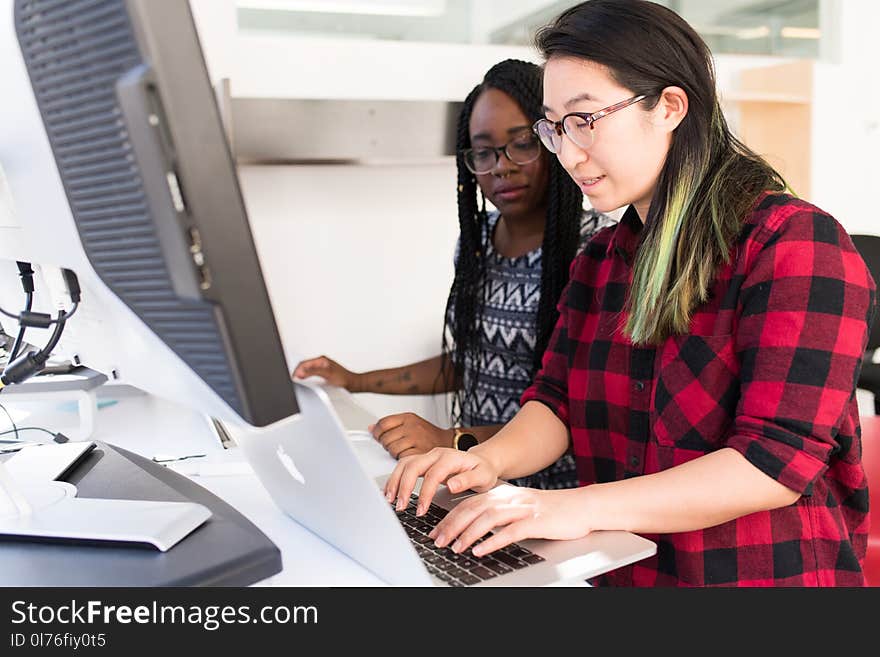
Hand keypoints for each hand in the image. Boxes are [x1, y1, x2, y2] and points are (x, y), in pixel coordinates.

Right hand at [292, 355, 358, 389]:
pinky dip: (306, 378)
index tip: (293, 378)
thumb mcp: (327, 374)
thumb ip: (313, 372)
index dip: (297, 371)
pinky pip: (311, 374)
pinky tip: (306, 382)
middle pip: (304, 366)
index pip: (304, 363)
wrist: (353, 384)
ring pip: (307, 370)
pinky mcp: (323, 373)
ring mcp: (322, 368)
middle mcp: (321, 362)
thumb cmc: (344, 379)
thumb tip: (301, 372)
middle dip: (297, 372)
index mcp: (321, 359)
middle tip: (293, 380)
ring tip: (298, 381)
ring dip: (302, 375)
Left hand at [369, 413, 452, 458]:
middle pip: (385, 438)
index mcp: (408, 418)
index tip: (377, 436)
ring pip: (392, 449)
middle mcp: (411, 427)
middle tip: (394, 446)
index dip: (377, 432)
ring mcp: (416, 439)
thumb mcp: (410, 423)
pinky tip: (408, 456)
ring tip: (402, 451)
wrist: (449, 442)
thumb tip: (371, 428)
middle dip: (386, 445)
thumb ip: (391, 425)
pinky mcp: (419, 452)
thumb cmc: (428, 435)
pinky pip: (401, 458)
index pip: (383, 423)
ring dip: (394, 454)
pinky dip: (402, 460)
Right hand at [383, 447, 498, 514]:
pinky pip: (404, 466)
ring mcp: (428, 457)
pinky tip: (392, 492)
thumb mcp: (483, 477)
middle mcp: (436, 454)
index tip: (421, 510)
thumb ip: (467, 481)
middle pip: (413, 465)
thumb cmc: (483, 471)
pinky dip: (395, 479)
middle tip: (401, 507)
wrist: (482, 462)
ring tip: (390, 500)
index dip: (425, 493)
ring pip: (405, 464)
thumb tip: (451, 486)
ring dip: (395, 481)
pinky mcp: (423, 462)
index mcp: (451, 458)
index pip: (432, 474)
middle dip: (404, 487)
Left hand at [428, 486, 591, 557]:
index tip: (435, 531)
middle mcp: (509, 498)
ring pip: (487, 519)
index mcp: (502, 494)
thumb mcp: (519, 508)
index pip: (468, 504)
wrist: (581, 507)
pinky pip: (508, 532)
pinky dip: (491, 541)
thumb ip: (498, 513)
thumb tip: (474, 527)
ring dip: (467, 534)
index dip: (449, 517)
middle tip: (437, 541)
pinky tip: (480, 551)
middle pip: (472, 509)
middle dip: (451, 526)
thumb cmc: (550, 511)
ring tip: (455, 548)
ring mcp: (522, 509)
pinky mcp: (535, 522)